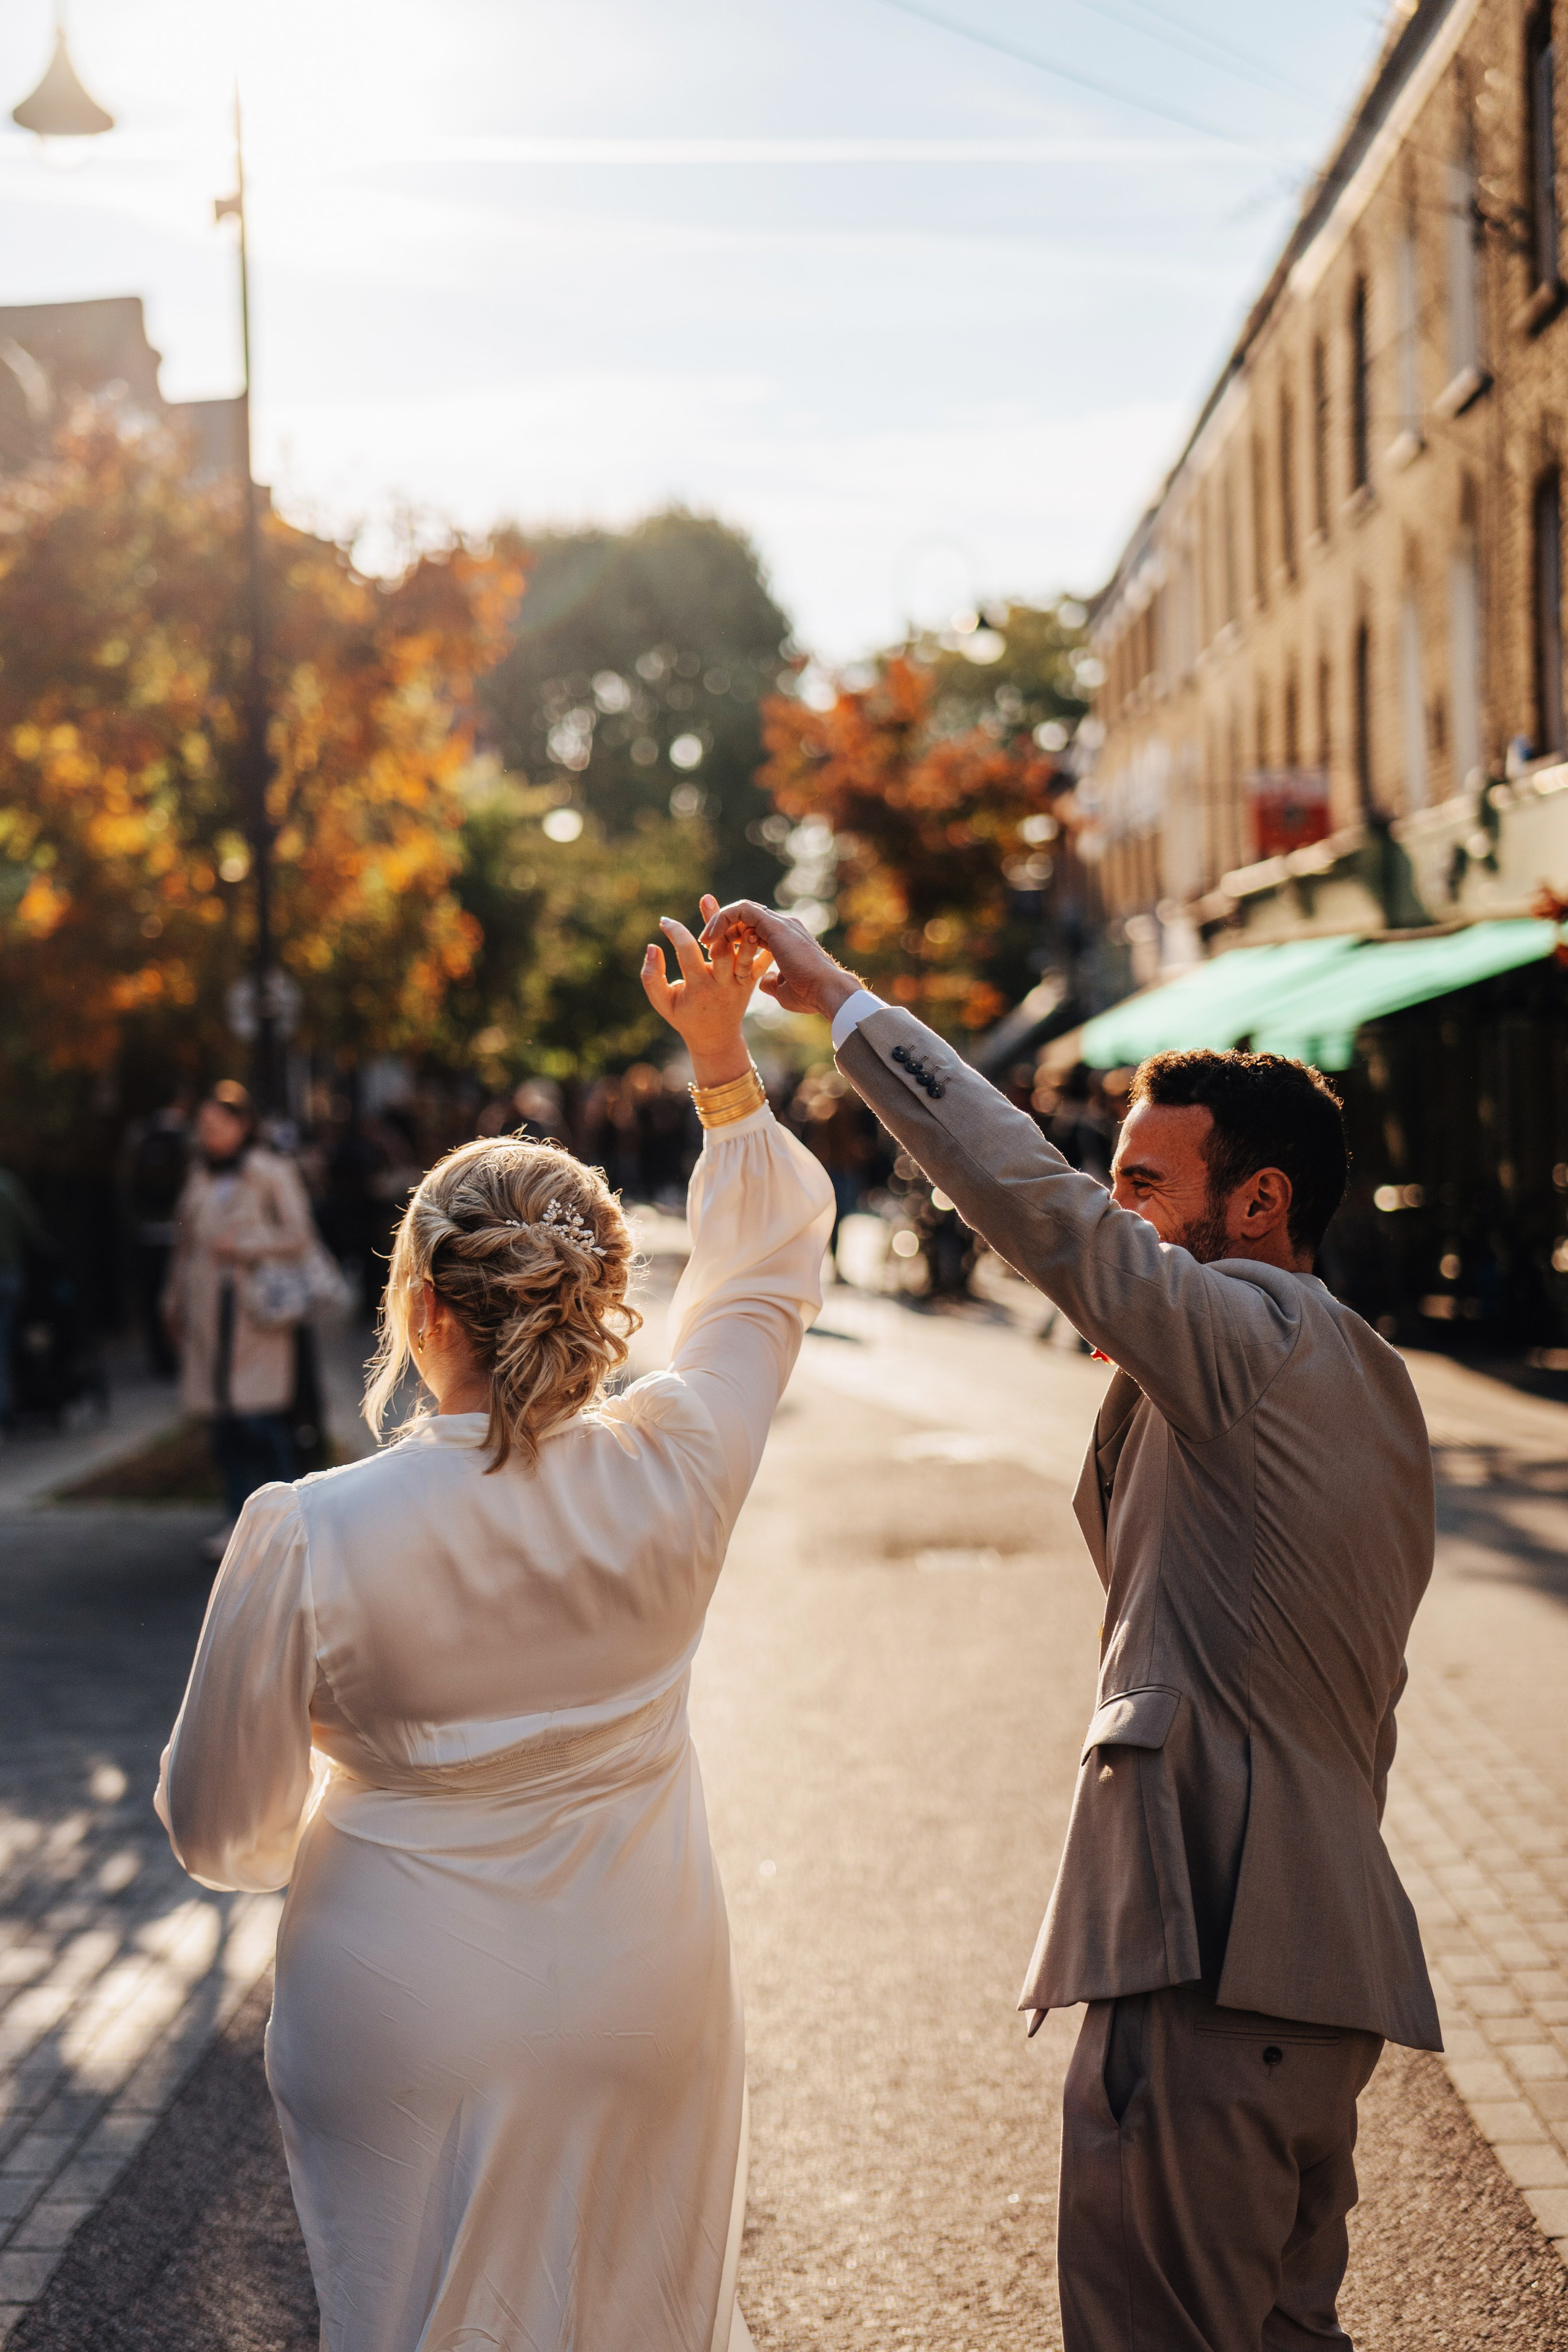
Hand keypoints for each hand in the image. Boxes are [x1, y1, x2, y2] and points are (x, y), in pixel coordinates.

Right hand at [640, 895, 763, 1086]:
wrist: (716, 1038)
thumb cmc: (684, 1016)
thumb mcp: (662, 1002)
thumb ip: (651, 976)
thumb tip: (652, 947)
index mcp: (698, 986)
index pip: (687, 951)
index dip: (675, 932)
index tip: (664, 921)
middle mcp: (722, 983)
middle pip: (722, 947)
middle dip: (714, 921)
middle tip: (706, 899)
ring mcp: (740, 982)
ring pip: (744, 950)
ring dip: (740, 926)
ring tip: (734, 906)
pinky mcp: (751, 981)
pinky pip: (761, 959)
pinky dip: (760, 940)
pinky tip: (752, 921)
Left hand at [699, 899, 859, 1021]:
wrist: (827, 992)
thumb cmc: (809, 996)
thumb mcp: (783, 989)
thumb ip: (771, 982)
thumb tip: (761, 983)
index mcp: (785, 939)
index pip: (753, 927)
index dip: (732, 934)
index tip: (715, 949)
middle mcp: (783, 926)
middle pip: (746, 914)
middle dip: (722, 924)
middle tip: (704, 941)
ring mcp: (780, 923)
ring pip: (742, 909)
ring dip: (720, 922)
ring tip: (705, 940)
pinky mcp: (774, 925)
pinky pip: (742, 911)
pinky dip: (724, 919)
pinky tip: (712, 937)